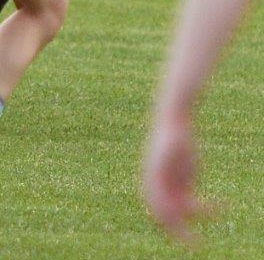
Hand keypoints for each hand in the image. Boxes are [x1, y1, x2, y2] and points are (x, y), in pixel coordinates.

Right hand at [143, 115, 213, 243]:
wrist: (175, 125)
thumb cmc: (171, 136)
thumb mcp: (168, 150)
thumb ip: (164, 166)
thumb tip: (160, 181)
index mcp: (149, 181)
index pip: (155, 206)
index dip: (166, 218)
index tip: (179, 224)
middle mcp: (158, 188)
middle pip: (164, 216)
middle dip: (177, 231)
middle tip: (192, 242)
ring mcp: (171, 189)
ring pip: (180, 216)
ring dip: (191, 224)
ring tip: (204, 232)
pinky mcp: (184, 188)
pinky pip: (192, 207)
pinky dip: (205, 211)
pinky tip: (219, 207)